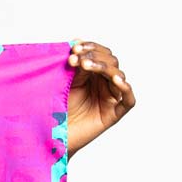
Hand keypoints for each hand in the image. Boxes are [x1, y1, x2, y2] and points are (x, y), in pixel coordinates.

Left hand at [67, 39, 134, 158]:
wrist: (52, 137)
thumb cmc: (57, 112)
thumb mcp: (65, 85)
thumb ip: (74, 68)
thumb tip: (77, 44)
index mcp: (93, 75)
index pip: (99, 54)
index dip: (89, 47)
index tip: (74, 46)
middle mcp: (104, 84)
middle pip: (110, 62)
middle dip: (94, 56)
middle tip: (78, 58)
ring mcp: (111, 98)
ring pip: (117, 76)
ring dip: (104, 67)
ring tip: (87, 65)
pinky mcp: (114, 114)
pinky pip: (128, 100)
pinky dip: (125, 88)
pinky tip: (115, 80)